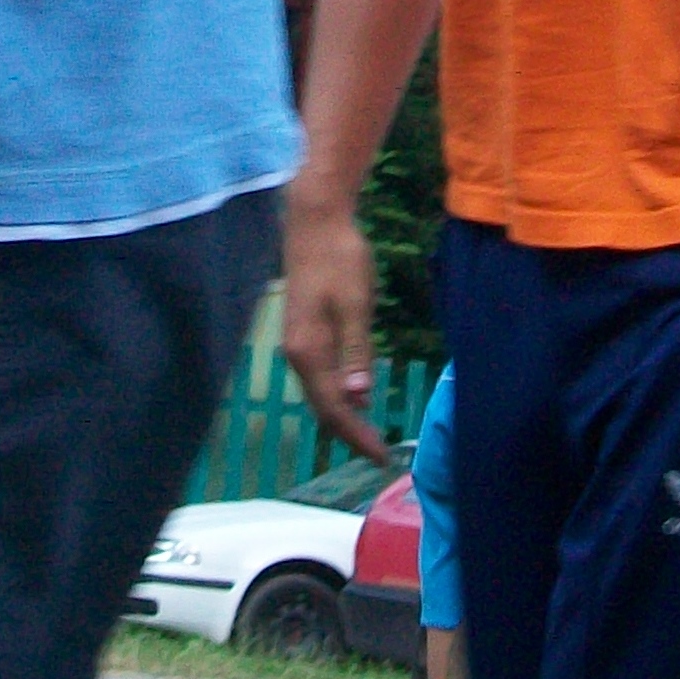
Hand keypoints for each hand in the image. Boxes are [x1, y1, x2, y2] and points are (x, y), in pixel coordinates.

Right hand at [282, 188, 389, 455]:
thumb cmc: (340, 259)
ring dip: (343, 415)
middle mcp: (296, 353)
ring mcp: (297, 343)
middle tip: (380, 454)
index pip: (333, 407)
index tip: (383, 457)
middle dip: (350, 432)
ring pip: (319, 392)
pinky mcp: (304, 332)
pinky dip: (337, 394)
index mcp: (308, 351)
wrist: (314, 221)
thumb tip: (358, 396)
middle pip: (322, 406)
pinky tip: (354, 396)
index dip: (357, 435)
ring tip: (369, 434)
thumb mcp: (355, 305)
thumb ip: (356, 351)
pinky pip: (319, 376)